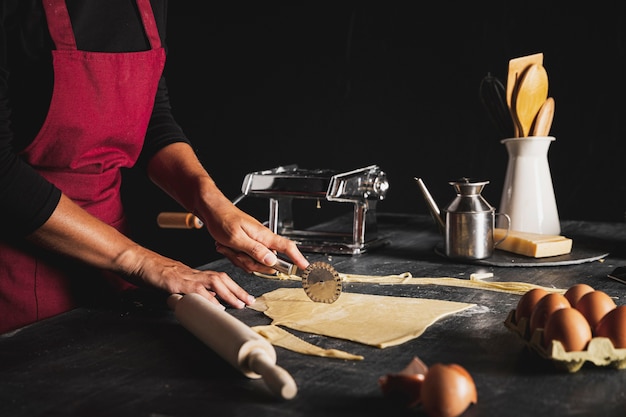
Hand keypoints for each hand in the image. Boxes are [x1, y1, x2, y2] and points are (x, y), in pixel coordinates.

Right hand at [122, 245, 255, 309]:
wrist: (137, 262)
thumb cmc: (153, 271)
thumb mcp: (176, 282)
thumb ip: (191, 290)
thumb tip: (205, 300)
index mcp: (195, 274)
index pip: (219, 279)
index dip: (234, 288)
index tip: (244, 297)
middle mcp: (194, 274)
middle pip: (222, 279)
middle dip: (238, 290)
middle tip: (250, 301)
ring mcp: (186, 277)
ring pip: (214, 283)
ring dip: (229, 293)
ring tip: (239, 304)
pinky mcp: (176, 282)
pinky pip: (195, 290)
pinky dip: (207, 299)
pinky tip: (215, 306)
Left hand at [205, 202, 309, 273]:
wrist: (211, 210)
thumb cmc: (222, 218)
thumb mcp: (236, 238)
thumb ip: (255, 251)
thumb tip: (272, 261)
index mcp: (263, 236)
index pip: (287, 247)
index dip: (298, 257)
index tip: (305, 267)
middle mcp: (262, 239)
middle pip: (267, 262)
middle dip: (251, 263)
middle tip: (237, 254)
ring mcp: (254, 242)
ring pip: (253, 262)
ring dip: (239, 259)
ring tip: (229, 247)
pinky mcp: (246, 245)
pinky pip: (244, 259)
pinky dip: (234, 256)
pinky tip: (227, 247)